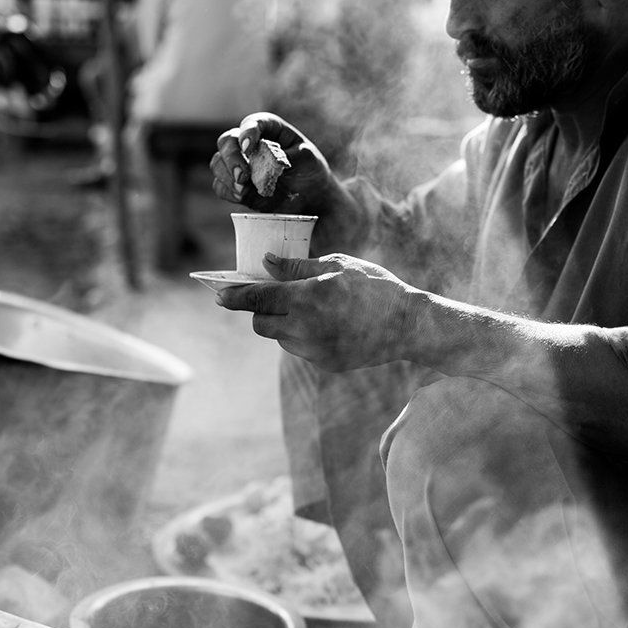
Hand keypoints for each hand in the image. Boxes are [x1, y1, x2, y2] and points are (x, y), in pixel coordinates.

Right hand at [211, 112, 333, 213]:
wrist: (312, 200)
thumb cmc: (311, 172)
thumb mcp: (307, 158)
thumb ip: (285, 155)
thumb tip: (263, 161)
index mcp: (269, 129)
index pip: (252, 123)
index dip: (247, 132)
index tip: (249, 148)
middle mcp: (250, 144)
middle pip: (227, 141)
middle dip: (231, 156)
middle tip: (242, 175)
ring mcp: (241, 165)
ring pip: (218, 162)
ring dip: (226, 175)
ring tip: (243, 190)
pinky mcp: (236, 186)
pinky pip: (220, 185)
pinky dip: (226, 190)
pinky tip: (240, 196)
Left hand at [215, 252, 420, 371]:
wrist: (407, 324)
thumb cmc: (374, 286)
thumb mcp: (337, 265)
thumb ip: (297, 267)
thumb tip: (266, 265)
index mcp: (307, 297)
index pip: (257, 298)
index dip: (234, 297)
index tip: (219, 295)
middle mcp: (306, 327)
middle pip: (260, 323)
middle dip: (258, 311)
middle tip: (272, 298)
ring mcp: (314, 349)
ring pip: (279, 338)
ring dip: (282, 324)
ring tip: (310, 309)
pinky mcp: (325, 363)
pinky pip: (300, 349)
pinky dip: (302, 336)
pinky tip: (327, 324)